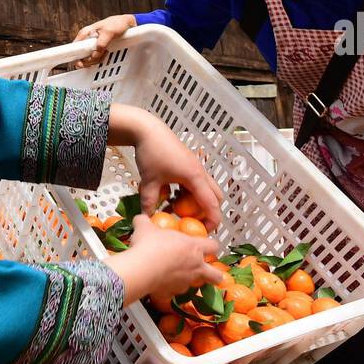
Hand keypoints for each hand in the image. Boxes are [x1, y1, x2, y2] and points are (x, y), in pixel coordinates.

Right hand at [71, 14, 136, 68]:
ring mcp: (91, 45)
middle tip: (99, 57)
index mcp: (85, 33)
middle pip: (80, 56)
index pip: (74, 48)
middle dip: (89, 60)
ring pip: (88, 59)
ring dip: (97, 59)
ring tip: (105, 52)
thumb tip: (95, 54)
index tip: (81, 62)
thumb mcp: (109, 32)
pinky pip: (95, 58)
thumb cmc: (116, 23)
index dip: (77, 57)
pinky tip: (106, 54)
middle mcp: (86, 40)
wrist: (126, 24)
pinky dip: (100, 59)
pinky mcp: (97, 49)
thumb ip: (101, 43)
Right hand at [109, 214, 221, 305]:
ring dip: (188, 282)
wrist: (140, 268)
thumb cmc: (149, 245)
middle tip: (208, 273)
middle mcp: (194, 266)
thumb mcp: (145, 227)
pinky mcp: (172, 294)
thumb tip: (141, 218)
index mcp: (193, 247)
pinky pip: (173, 294)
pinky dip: (168, 290)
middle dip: (215, 275)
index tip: (206, 246)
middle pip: (215, 275)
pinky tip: (160, 286)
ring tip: (176, 278)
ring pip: (194, 286)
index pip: (213, 246)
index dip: (211, 246)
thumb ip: (145, 222)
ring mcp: (185, 282)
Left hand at [110, 104, 222, 227]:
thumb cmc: (151, 153)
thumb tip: (149, 219)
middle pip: (215, 196)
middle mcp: (200, 172)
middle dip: (208, 211)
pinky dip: (189, 192)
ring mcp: (195, 167)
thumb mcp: (149, 181)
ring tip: (178, 209)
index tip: (205, 233)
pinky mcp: (188, 164)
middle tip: (192, 222)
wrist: (148, 130)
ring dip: (196, 201)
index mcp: (195, 177)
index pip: (211, 204)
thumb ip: (149, 202)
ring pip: (205, 189)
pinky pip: (195, 182)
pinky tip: (171, 194)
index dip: (212, 221)